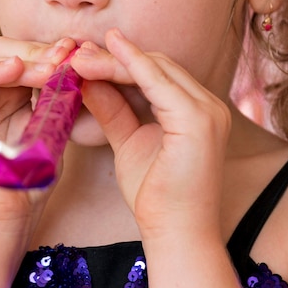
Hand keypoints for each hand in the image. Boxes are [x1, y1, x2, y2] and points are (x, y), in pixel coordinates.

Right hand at [0, 37, 75, 223]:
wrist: (7, 217)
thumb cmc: (31, 178)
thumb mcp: (52, 128)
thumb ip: (57, 97)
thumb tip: (76, 61)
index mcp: (5, 95)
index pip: (21, 57)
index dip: (45, 50)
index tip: (73, 49)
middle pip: (3, 52)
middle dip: (36, 51)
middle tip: (64, 55)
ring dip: (23, 61)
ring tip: (51, 67)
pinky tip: (15, 68)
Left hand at [71, 29, 230, 240]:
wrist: (176, 235)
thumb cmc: (155, 196)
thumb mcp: (128, 142)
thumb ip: (113, 110)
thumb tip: (88, 80)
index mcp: (198, 109)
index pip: (158, 73)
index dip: (123, 61)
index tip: (88, 53)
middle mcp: (209, 104)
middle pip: (158, 66)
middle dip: (115, 57)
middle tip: (78, 52)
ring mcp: (207, 110)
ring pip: (156, 69)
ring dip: (115, 61)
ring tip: (80, 57)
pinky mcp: (198, 119)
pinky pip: (158, 83)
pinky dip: (129, 67)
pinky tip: (102, 59)